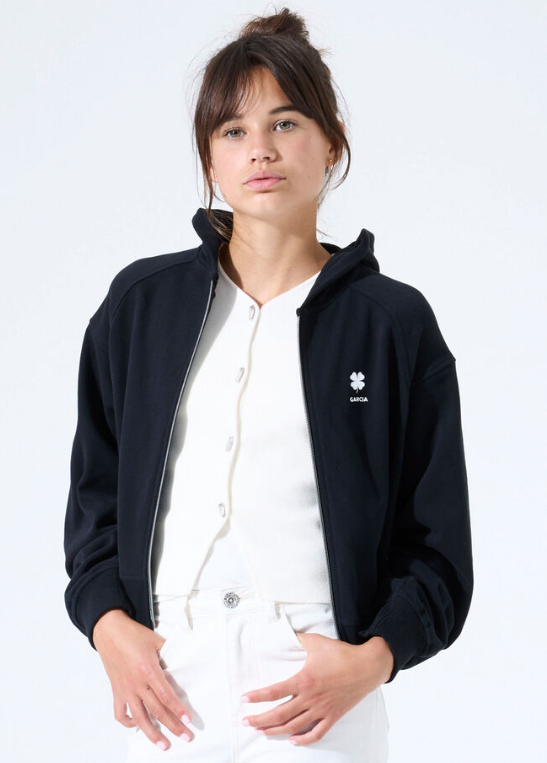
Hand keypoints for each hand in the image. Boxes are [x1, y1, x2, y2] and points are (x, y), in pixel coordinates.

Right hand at [92, 608, 193, 750]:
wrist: (109, 630)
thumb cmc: (133, 634)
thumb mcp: (156, 640)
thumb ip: (169, 653)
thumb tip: (182, 662)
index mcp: (148, 670)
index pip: (166, 695)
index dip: (178, 709)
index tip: (188, 720)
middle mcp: (136, 683)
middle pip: (157, 711)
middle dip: (173, 726)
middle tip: (186, 737)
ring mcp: (125, 689)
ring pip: (139, 718)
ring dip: (152, 734)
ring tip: (163, 745)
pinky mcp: (116, 690)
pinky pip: (120, 713)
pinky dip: (129, 723)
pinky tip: (138, 726)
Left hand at [240, 632, 393, 745]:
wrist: (367, 666)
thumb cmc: (342, 653)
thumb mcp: (317, 642)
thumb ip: (298, 639)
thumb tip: (286, 632)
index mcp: (304, 680)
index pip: (274, 692)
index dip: (257, 697)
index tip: (244, 700)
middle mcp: (310, 698)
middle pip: (280, 714)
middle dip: (260, 720)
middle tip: (246, 722)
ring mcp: (322, 709)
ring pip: (294, 726)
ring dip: (275, 731)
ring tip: (261, 732)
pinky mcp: (333, 716)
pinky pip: (316, 733)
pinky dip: (303, 740)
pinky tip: (293, 741)